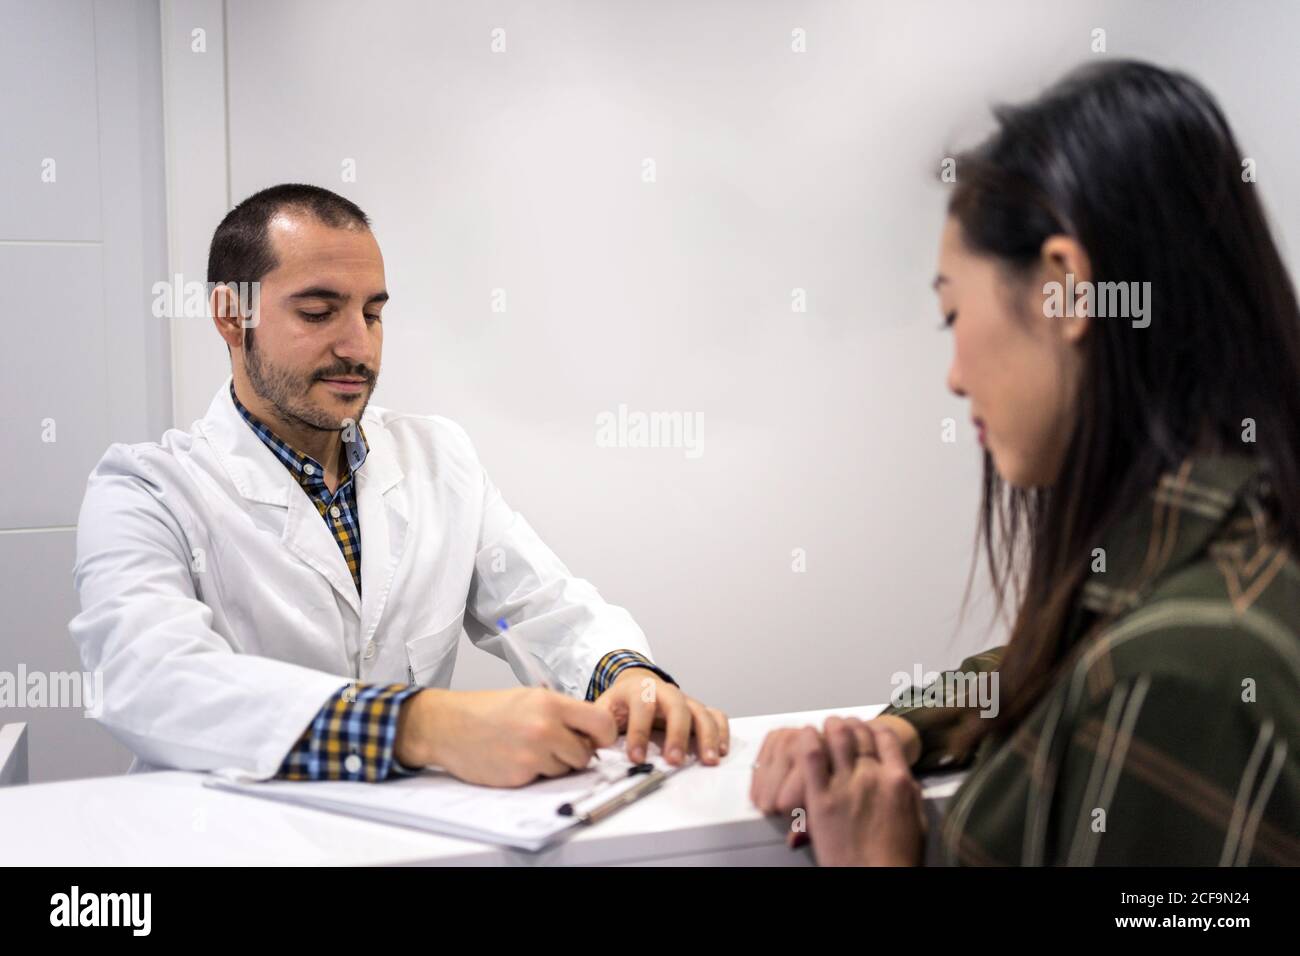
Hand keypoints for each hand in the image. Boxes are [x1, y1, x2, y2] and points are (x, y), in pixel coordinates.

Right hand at [395, 687, 617, 786]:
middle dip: (575, 753)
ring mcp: (532, 755)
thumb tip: (593, 733)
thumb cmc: (488, 710)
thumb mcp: (530, 698)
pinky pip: (543, 780)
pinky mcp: (520, 776)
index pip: (601, 723)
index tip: (598, 739)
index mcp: (550, 704)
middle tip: (555, 744)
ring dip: (554, 764)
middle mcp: (544, 728)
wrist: (449, 726)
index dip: (604, 735)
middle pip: (585, 753)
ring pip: (565, 769)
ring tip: (529, 748)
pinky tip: (516, 758)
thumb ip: (563, 713)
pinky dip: (534, 773)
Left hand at [594, 669, 728, 766]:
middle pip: (677, 706)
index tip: (636, 758)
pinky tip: (721, 751)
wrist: (634, 685)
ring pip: (701, 712)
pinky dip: (722, 731)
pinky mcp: (698, 709)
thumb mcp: (603, 710)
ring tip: (708, 761)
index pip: (642, 706)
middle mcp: (665, 691)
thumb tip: (593, 747)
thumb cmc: (620, 703)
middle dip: (677, 734)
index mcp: (639, 689)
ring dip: (707, 736)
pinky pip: (716, 715)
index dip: (639, 732)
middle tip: (674, 761)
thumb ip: (598, 727)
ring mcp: (685, 699)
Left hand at [749, 715, 921, 847]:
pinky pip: (811, 756)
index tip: (866, 729)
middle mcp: (872, 776)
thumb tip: (903, 775)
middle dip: (849, 724)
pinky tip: (805, 736)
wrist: (874, 879)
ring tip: (823, 727)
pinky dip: (807, 739)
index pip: (885, 736)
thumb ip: (909, 793)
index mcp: (898, 780)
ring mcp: (845, 785)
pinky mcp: (820, 798)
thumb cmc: (897, 858)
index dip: (873, 727)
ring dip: (829, 726)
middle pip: (858, 732)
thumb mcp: (916, 820)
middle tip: (841, 726)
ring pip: (835, 735)